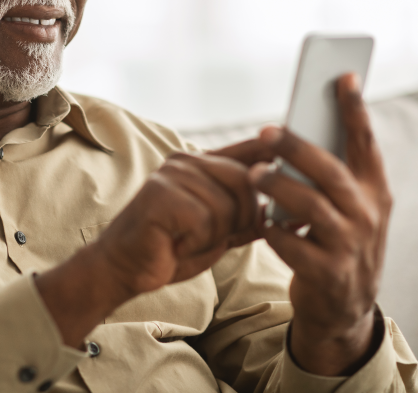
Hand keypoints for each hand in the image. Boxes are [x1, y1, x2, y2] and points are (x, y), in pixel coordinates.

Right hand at [35, 139, 271, 347]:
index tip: (293, 160)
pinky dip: (196, 241)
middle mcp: (185, 161)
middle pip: (245, 182)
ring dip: (214, 234)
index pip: (246, 149)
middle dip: (240, 218)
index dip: (272, 153)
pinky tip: (176, 244)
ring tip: (187, 240)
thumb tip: (286, 209)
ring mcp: (172, 175)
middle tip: (210, 237)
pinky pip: (205, 220)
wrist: (124, 267)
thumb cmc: (170, 248)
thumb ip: (246, 215)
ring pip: (227, 205)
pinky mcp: (161, 194)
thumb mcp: (217, 231)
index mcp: (199, 164)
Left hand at [252, 73, 390, 375]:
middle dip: (298, 148)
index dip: (354, 109)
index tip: (343, 76)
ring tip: (255, 173)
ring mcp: (350, 246)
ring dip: (279, 187)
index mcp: (375, 191)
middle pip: (331, 171)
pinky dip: (273, 230)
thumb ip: (333, 174)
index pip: (366, 143)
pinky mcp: (328, 274)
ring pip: (311, 207)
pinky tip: (261, 221)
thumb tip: (297, 130)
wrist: (344, 309)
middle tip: (267, 131)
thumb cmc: (338, 242)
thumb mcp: (348, 208)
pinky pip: (292, 245)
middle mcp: (368, 215)